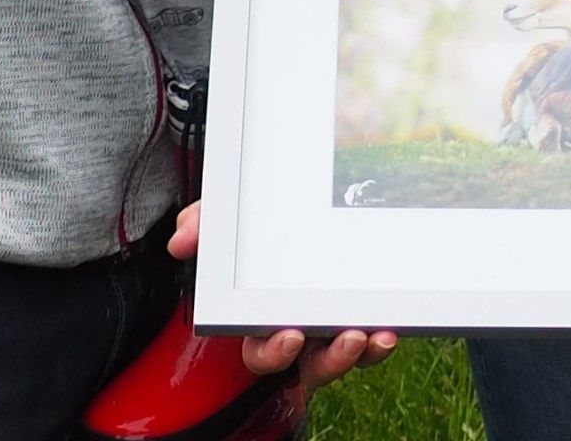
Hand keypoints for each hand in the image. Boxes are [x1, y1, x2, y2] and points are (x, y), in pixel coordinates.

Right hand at [167, 198, 395, 412]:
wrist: (308, 207)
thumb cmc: (255, 229)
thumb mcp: (229, 221)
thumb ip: (203, 225)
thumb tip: (180, 240)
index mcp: (263, 321)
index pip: (262, 351)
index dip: (274, 351)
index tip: (291, 336)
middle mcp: (299, 331)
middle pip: (312, 364)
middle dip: (331, 360)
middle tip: (347, 337)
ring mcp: (331, 328)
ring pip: (346, 357)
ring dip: (361, 353)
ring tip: (375, 334)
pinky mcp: (360, 316)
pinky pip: (372, 339)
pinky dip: (381, 340)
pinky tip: (390, 326)